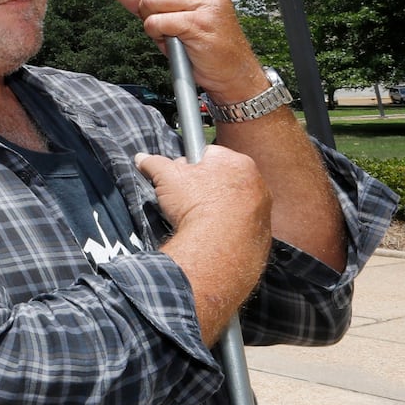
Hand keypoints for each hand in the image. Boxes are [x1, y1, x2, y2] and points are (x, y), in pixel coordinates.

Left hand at [111, 0, 267, 101]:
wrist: (232, 71)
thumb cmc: (202, 42)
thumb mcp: (173, 14)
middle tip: (150, 10)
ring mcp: (206, 5)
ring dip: (148, 17)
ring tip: (163, 28)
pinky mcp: (200, 25)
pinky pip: (157, 21)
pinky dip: (154, 32)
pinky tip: (168, 39)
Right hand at [136, 146, 272, 344]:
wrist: (216, 250)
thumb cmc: (196, 206)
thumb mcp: (166, 178)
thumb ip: (154, 163)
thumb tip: (142, 158)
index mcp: (237, 162)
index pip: (208, 154)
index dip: (189, 166)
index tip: (179, 180)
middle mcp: (257, 182)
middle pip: (222, 178)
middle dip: (205, 186)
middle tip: (187, 200)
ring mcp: (262, 209)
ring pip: (233, 202)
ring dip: (218, 207)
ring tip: (198, 220)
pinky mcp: (262, 233)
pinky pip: (241, 224)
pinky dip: (228, 227)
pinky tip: (212, 234)